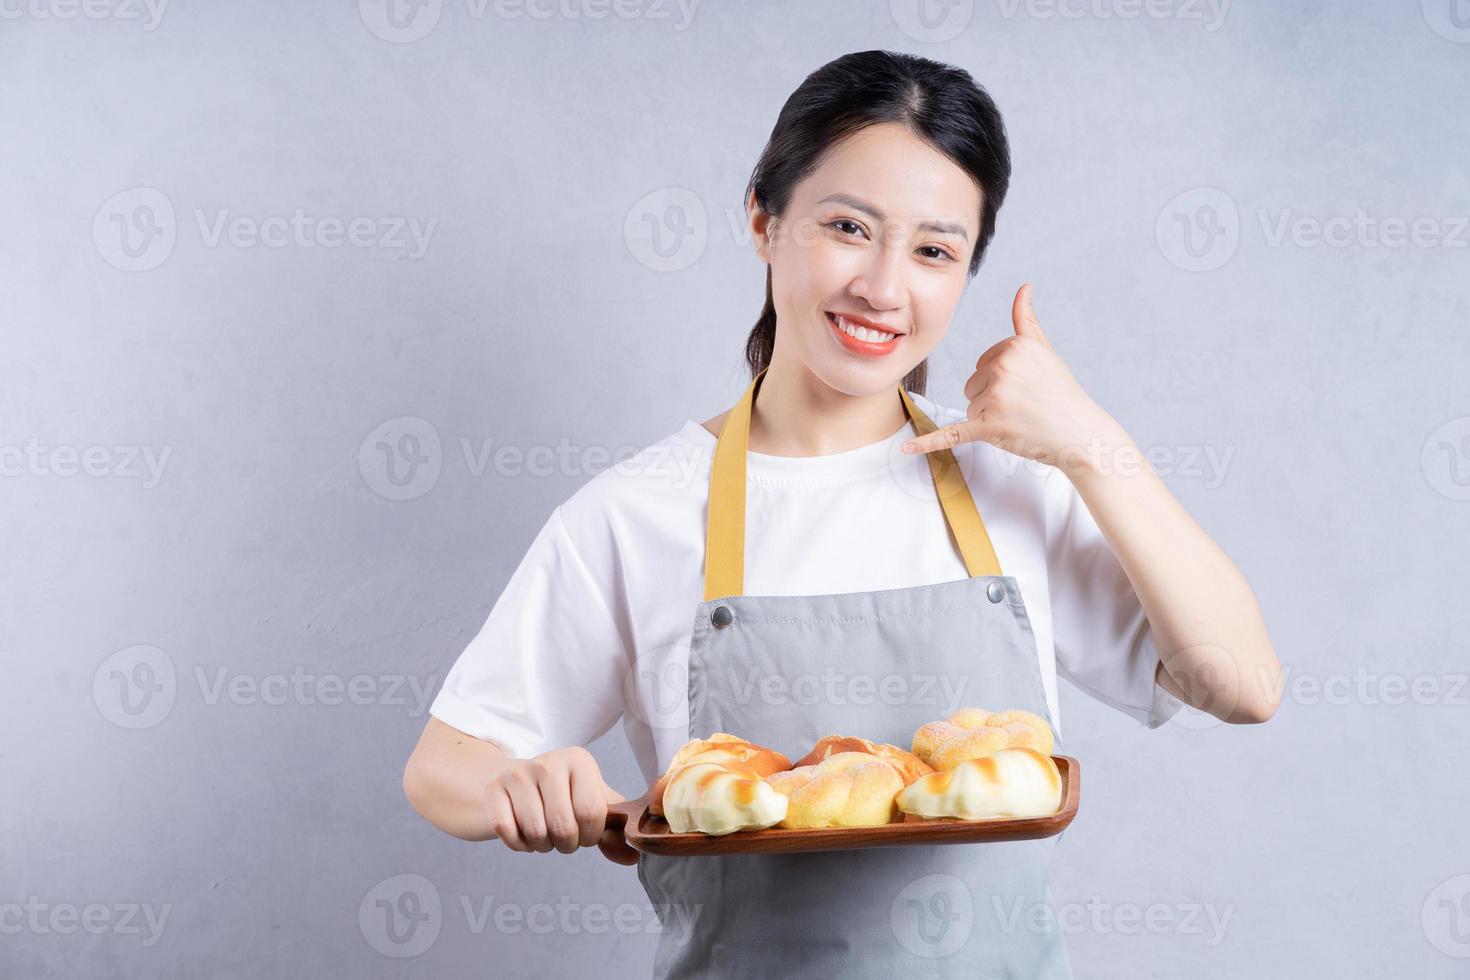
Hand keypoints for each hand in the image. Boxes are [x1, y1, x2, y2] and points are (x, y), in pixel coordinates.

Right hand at [483, 746, 638, 864]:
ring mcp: (518, 773)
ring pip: (535, 832)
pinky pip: (506, 832)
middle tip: (560, 834)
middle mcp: (549, 762)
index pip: (592, 814)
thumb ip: (614, 830)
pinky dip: (516, 844)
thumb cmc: (560, 796)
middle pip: (564, 827)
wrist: (513, 782)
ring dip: (541, 845)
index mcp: (579, 761)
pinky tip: (521, 831)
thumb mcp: (592, 804)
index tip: (583, 830)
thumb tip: (633, 855)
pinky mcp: (493, 788)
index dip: (589, 835)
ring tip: (542, 832)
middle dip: (565, 844)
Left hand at [901, 284, 1123, 474]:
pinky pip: (951, 434)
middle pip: (974, 382)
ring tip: (1020, 418)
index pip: (985, 361)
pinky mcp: (988, 428)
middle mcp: (1003, 369)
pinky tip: (906, 449)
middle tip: (1025, 404)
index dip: (1003, 376)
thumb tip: (1023, 287)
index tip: (1028, 385)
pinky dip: (929, 443)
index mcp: (1014, 346)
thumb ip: (1026, 320)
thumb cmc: (1061, 392)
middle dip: (993, 395)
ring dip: (989, 415)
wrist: (1079, 432)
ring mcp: (995, 399)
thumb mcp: (1044, 350)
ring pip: (971, 404)